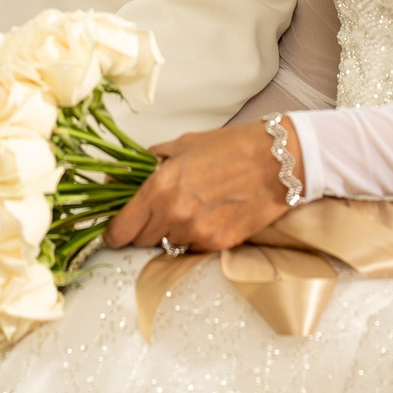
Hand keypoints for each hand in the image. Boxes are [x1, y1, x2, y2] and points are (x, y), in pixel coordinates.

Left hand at [108, 121, 296, 254]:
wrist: (277, 161)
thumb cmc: (233, 147)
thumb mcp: (186, 144)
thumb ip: (156, 160)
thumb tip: (132, 169)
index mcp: (160, 186)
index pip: (122, 227)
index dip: (115, 232)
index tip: (117, 232)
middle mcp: (174, 213)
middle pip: (141, 241)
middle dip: (146, 229)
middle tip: (161, 212)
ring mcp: (196, 232)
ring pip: (168, 245)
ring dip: (173, 233)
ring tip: (194, 210)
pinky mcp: (217, 244)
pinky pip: (193, 248)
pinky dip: (195, 237)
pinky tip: (211, 217)